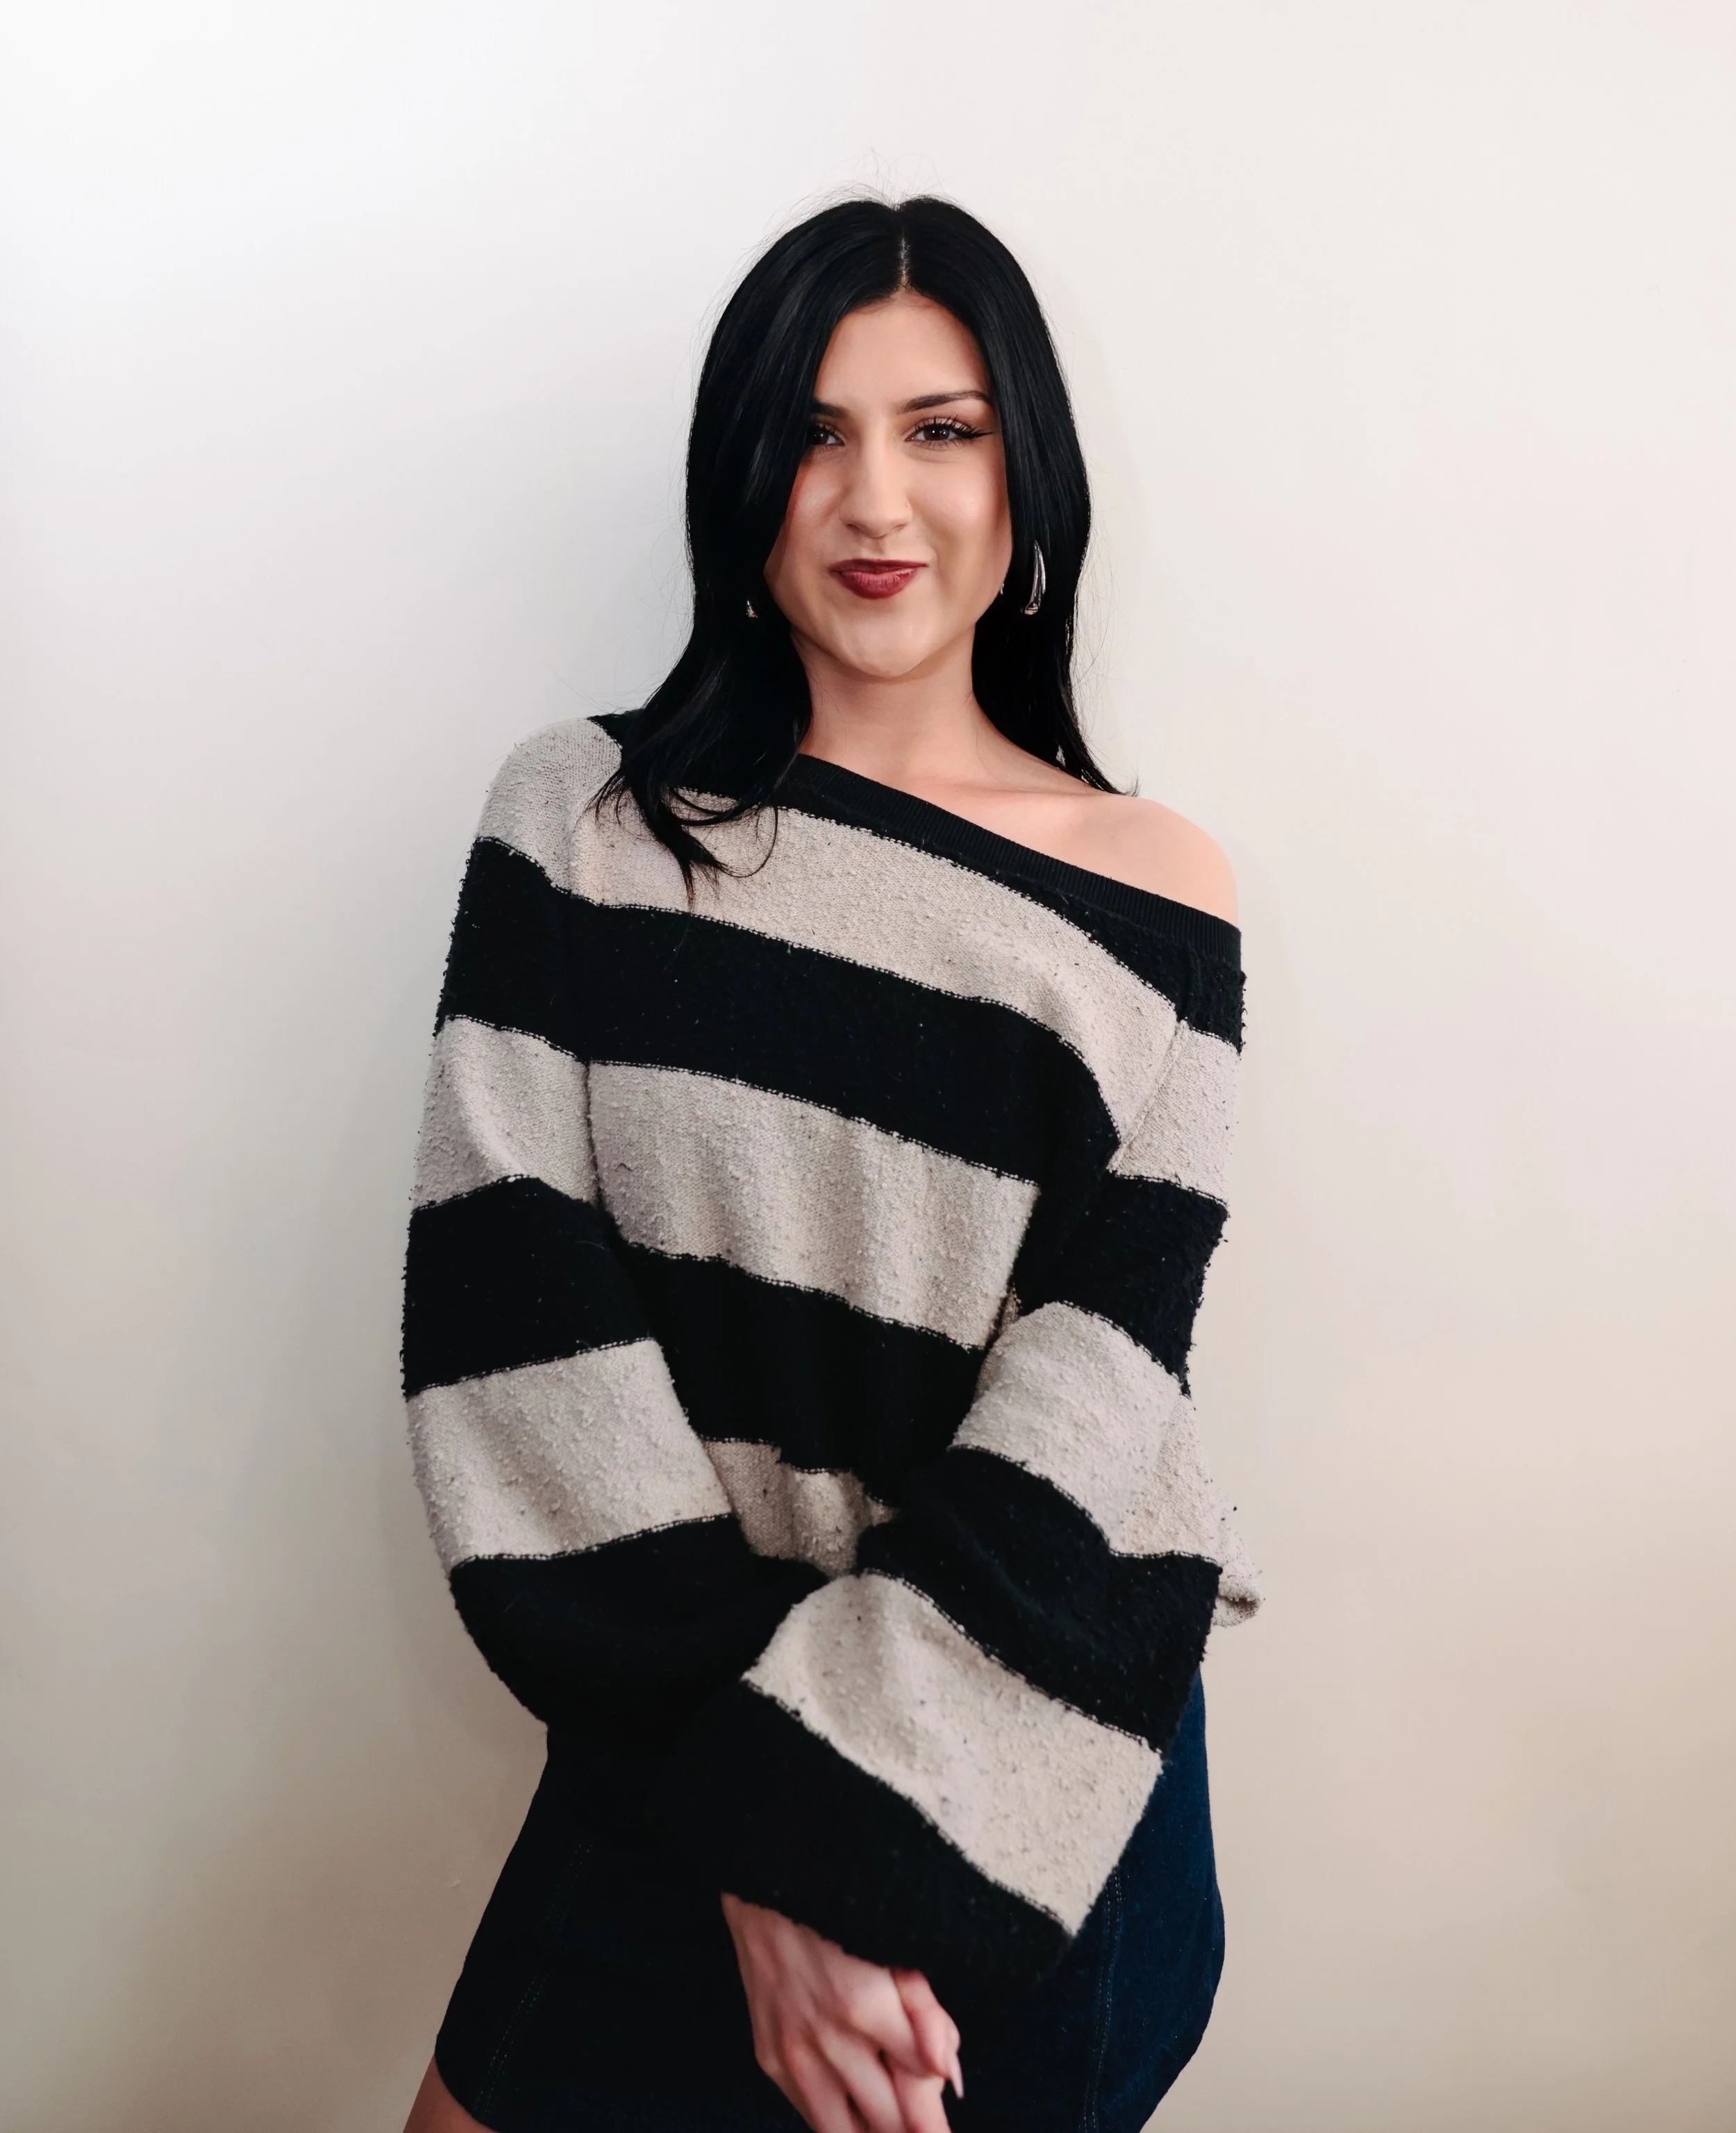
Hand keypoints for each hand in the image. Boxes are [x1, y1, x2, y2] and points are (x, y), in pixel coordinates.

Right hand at [722, 1891, 962, 2132]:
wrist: (767, 1885)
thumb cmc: (843, 1913)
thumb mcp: (897, 1949)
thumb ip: (928, 2015)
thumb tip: (949, 2076)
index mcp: (866, 2008)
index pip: (921, 2093)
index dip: (938, 2109)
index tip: (943, 2112)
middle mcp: (826, 2042)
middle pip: (888, 2122)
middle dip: (913, 2124)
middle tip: (924, 2113)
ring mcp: (793, 2056)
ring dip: (875, 2129)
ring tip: (891, 2116)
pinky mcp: (768, 2059)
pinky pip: (810, 2115)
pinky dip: (838, 2117)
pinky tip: (856, 2102)